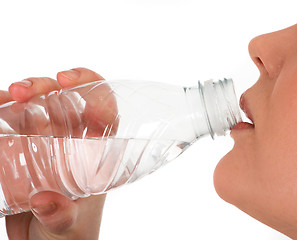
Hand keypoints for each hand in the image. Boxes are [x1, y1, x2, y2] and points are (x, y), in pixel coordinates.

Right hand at [5, 68, 105, 239]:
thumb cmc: (70, 234)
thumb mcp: (70, 227)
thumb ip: (62, 215)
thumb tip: (46, 202)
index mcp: (95, 153)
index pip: (104, 109)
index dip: (92, 86)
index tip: (69, 82)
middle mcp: (72, 141)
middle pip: (65, 100)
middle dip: (45, 86)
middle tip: (22, 91)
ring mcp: (45, 142)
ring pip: (36, 105)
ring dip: (20, 93)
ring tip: (5, 97)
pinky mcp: (21, 148)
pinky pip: (11, 121)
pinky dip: (2, 110)